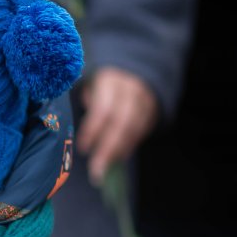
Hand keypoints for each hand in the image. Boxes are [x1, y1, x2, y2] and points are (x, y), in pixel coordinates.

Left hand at [77, 67, 158, 185]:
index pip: (103, 109)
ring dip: (119, 152)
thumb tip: (84, 130)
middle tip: (96, 170)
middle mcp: (131, 90)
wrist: (136, 66)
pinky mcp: (153, 111)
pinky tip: (117, 158)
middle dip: (108, 149)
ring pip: (135, 130)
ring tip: (104, 169)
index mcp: (111, 81)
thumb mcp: (89, 83)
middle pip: (122, 123)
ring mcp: (145, 101)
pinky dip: (129, 147)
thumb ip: (86, 104)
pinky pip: (142, 132)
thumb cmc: (102, 81)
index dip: (93, 131)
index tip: (83, 149)